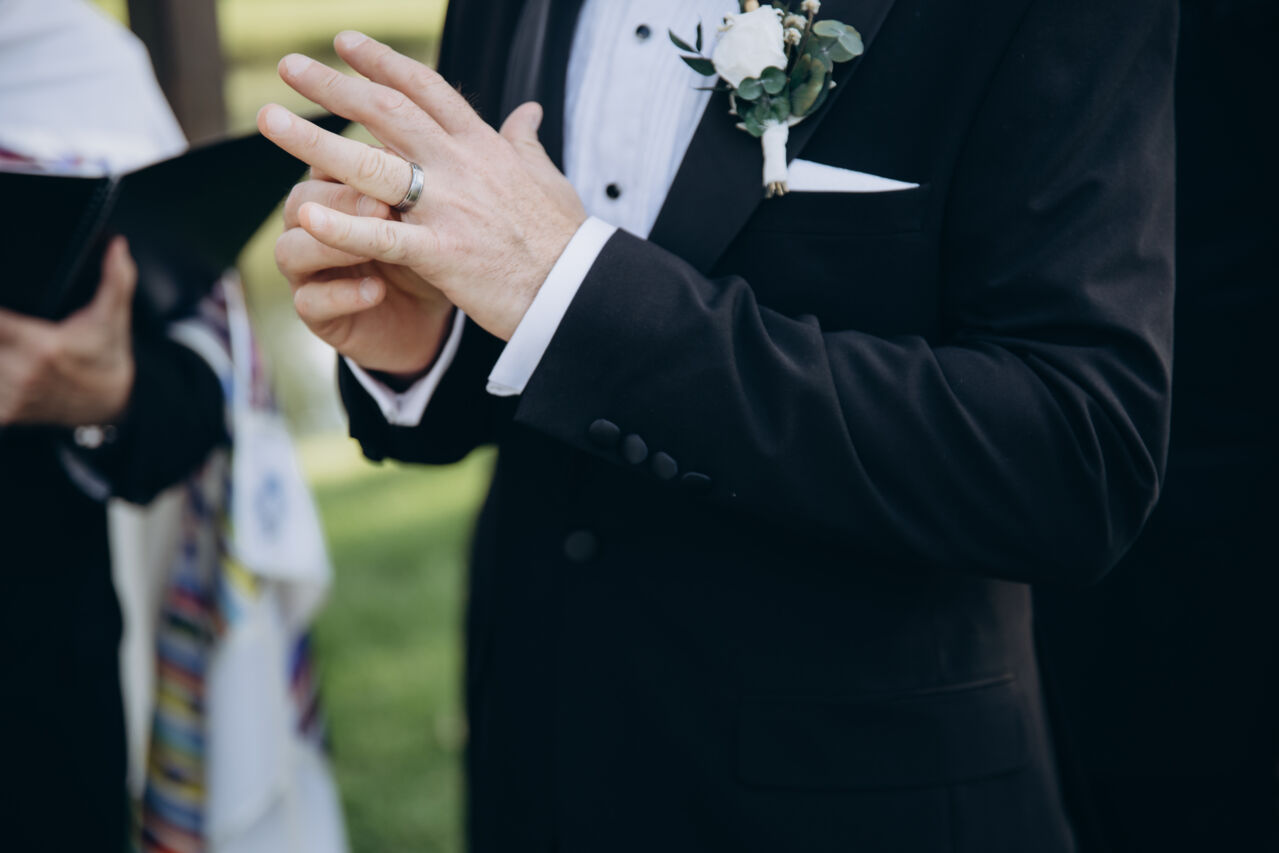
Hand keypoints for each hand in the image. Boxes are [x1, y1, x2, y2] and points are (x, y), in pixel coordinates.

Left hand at [0, 237, 136, 426]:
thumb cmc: (106, 353)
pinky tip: (4, 363)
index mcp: (43, 345)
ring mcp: (13, 397)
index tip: (3, 310)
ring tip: (4, 340)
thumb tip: (118, 246)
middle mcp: (24, 373)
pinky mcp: (7, 413)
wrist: (113, 402)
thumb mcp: (114, 315)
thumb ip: (115, 278)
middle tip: (3, 326)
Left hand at [258, 31, 588, 341]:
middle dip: (334, 85)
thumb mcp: (548, 178)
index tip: (345, 43)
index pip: (426, 89)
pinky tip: (306, 212)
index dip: (382, 62)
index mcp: (484, 146)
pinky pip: (383, 235)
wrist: (579, 289)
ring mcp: (450, 208)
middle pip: (387, 111)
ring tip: (269, 119)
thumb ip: (526, 143)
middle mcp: (462, 166)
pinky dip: (343, 225)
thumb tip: (527, 112)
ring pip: (371, 163)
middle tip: (289, 66)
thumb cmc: (567, 239)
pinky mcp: (443, 254)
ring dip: (314, 140)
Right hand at [278, 172, 454, 375]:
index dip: (345, 161)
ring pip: (290, 251)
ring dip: (330, 248)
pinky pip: (310, 303)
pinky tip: (376, 290)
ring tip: (370, 249)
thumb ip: (407, 189)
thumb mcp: (421, 219)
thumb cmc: (424, 255)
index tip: (389, 163)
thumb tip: (408, 148)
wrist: (429, 318)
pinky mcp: (315, 315)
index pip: (321, 164)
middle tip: (381, 206)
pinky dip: (342, 296)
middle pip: (300, 202)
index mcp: (332, 196)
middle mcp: (309, 230)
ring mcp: (306, 274)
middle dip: (338, 202)